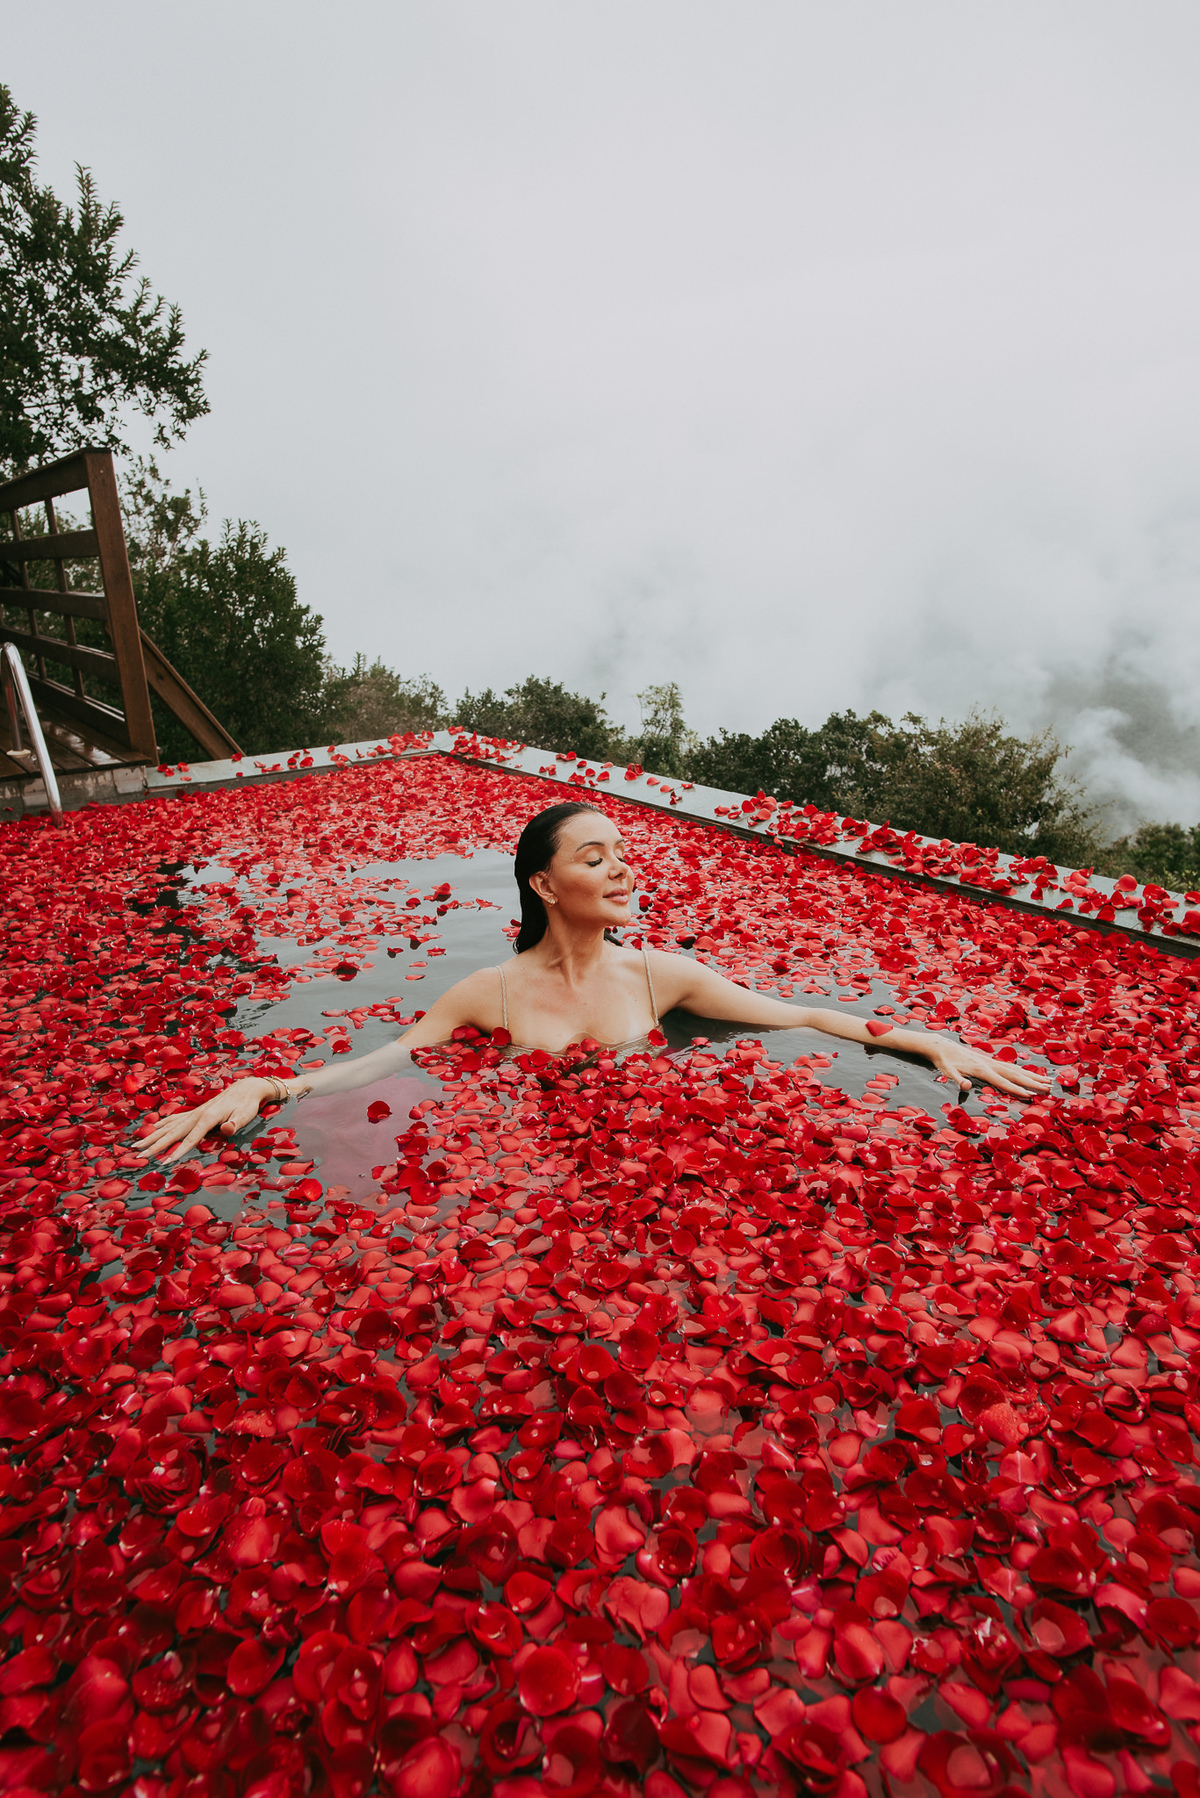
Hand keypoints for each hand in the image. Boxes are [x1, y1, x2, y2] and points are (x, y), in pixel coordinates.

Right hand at [136, 1078, 279, 1163]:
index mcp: (207, 1118)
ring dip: (153, 1135)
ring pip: (169, 1126)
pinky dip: (162, 1124)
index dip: (178, 1151)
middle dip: (155, 1145)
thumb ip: (235, 1124)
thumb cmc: (247, 1104)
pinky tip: (153, 1128)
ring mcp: (194, 1112)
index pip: (190, 1139)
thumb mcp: (245, 1115)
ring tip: (137, 1144)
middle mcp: (197, 1114)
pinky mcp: (196, 1112)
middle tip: (138, 1155)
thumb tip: (228, 1130)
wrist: (246, 1088)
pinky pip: (175, 1119)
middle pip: (172, 1132)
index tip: (164, 1163)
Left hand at [926, 1038, 1052, 1099]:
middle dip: (1033, 1082)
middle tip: (1049, 1089)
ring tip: (1048, 1082)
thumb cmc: (945, 1062)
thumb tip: (966, 1087)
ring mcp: (992, 1062)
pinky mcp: (991, 1061)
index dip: (1017, 1089)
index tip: (1031, 1095)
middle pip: (1016, 1075)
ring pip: (1017, 1070)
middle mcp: (990, 1064)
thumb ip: (957, 1080)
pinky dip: (1023, 1071)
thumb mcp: (947, 1072)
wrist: (942, 1046)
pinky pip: (1011, 1067)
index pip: (1003, 1082)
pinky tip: (1032, 1075)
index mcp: (982, 1070)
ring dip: (1033, 1076)